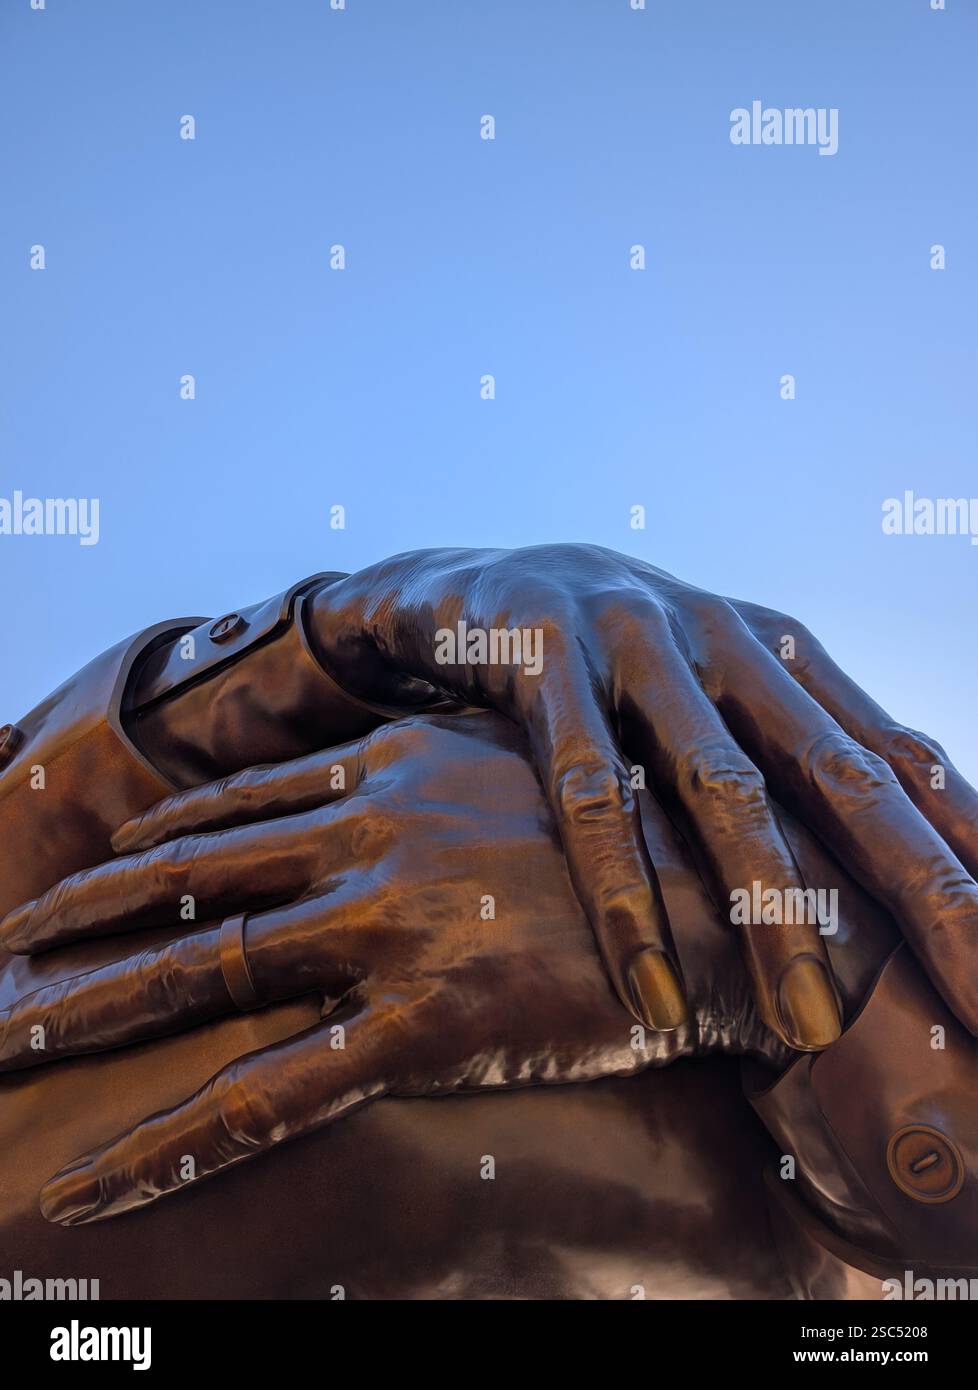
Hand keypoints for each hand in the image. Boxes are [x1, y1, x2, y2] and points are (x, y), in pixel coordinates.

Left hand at [0, 712, 786, 1224]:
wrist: (726, 893)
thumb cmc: (623, 819)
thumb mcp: (511, 756)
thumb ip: (418, 754)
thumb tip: (348, 757)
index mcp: (389, 775)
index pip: (228, 811)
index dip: (146, 848)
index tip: (90, 875)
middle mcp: (370, 846)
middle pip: (188, 886)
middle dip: (80, 922)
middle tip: (2, 949)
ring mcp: (390, 936)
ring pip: (205, 979)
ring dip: (91, 1014)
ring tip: (5, 1040)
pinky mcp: (424, 1029)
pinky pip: (275, 1095)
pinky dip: (177, 1139)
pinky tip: (104, 1174)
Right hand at [306, 544, 977, 1043]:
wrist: (458, 584)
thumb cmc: (601, 659)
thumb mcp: (702, 691)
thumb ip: (784, 750)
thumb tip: (898, 848)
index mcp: (778, 654)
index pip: (901, 760)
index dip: (970, 850)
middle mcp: (725, 642)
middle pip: (845, 777)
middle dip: (923, 892)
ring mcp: (637, 645)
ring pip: (724, 789)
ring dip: (775, 909)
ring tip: (813, 1026)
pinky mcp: (544, 660)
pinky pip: (590, 792)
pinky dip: (623, 891)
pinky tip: (650, 988)